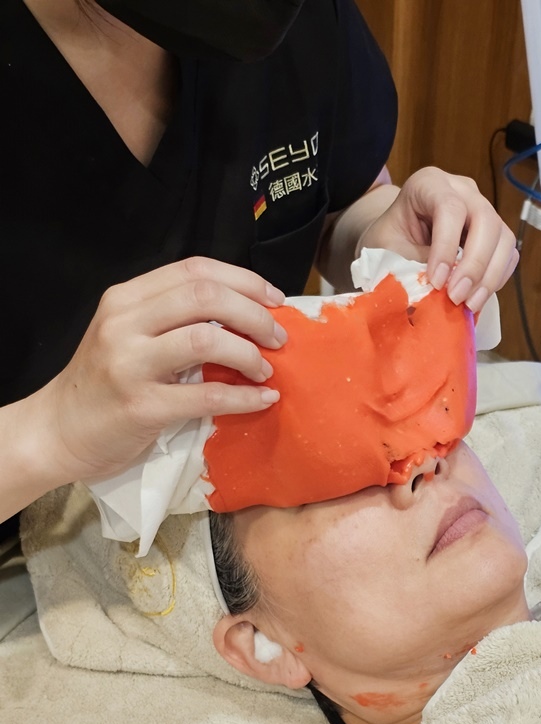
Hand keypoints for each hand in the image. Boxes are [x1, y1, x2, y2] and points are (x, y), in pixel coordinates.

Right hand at [31, 257, 285, 484]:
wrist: (58, 432)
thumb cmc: (102, 385)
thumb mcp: (128, 337)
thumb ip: (171, 320)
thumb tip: (244, 315)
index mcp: (126, 299)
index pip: (194, 270)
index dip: (243, 280)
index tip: (274, 299)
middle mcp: (125, 323)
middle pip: (205, 296)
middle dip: (254, 314)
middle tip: (278, 337)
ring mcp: (131, 363)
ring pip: (206, 338)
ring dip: (249, 353)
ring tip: (266, 369)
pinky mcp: (142, 406)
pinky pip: (206, 396)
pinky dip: (244, 397)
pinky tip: (263, 400)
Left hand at [356, 166, 518, 313]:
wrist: (394, 237)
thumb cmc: (388, 239)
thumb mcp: (388, 250)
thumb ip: (413, 265)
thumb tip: (440, 291)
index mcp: (429, 184)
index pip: (450, 208)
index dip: (446, 247)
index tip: (436, 281)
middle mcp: (462, 190)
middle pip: (486, 219)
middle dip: (475, 264)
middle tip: (457, 297)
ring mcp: (481, 209)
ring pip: (503, 237)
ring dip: (490, 276)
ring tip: (470, 305)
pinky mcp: (492, 233)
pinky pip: (507, 253)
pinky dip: (497, 277)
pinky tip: (479, 296)